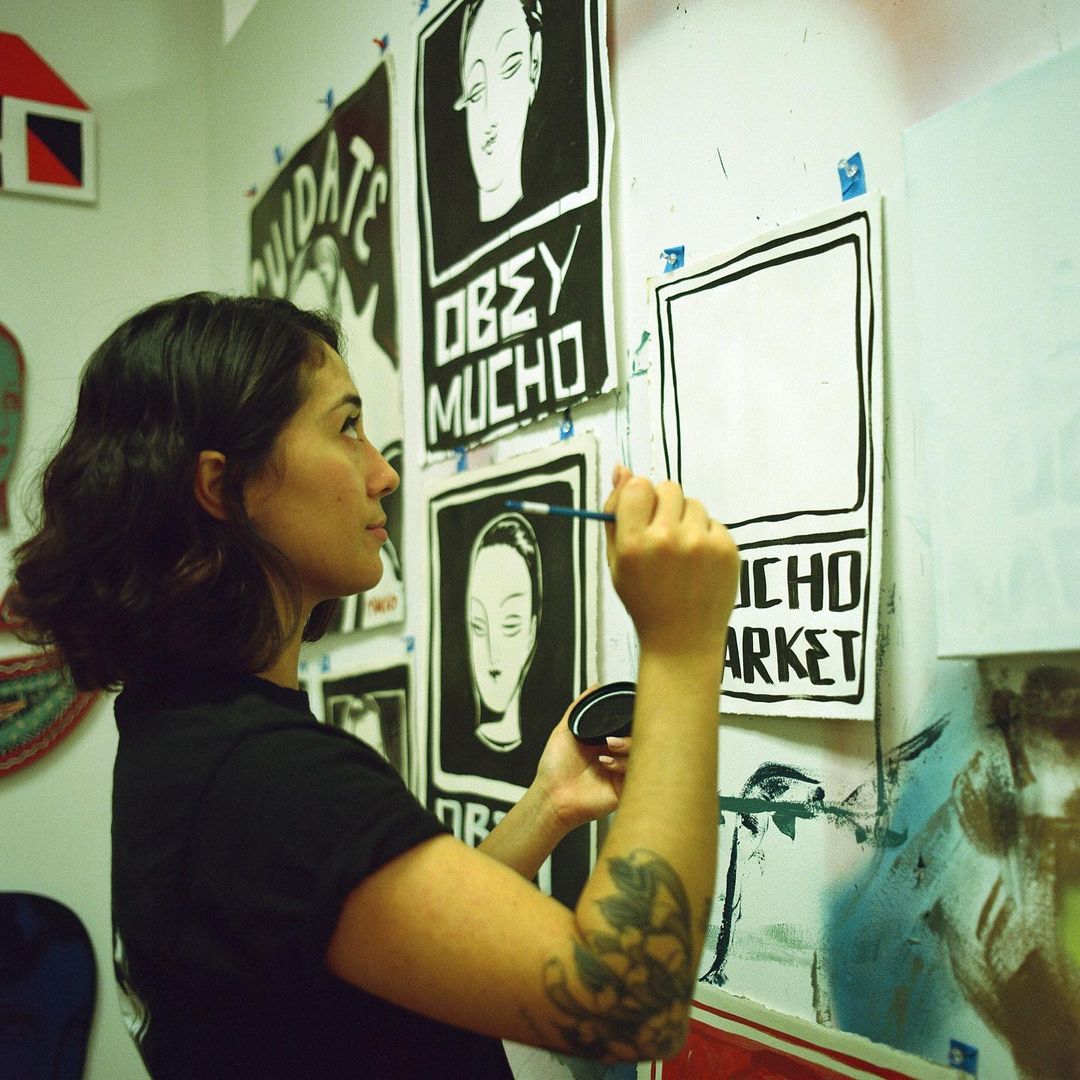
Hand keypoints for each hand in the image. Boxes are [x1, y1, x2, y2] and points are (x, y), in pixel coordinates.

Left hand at [532, 689, 629, 832]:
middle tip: (613, 735)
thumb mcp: (564, 730)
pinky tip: (607, 764)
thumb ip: (578, 707)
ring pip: (640, 754)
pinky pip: (636, 774)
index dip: (630, 718)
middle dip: (630, 733)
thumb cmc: (554, 768)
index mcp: (605, 741)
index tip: (627, 712)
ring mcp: (621, 771)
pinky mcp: (624, 789)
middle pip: (638, 739)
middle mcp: (615, 755)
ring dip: (626, 747)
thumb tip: (593, 687)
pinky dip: (625, 765)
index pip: (627, 726)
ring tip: (607, 747)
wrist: (551, 796)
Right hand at [602, 464, 739, 657]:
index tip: (639, 513)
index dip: (637, 497)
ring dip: (685, 520)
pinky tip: (698, 563)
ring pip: (693, 503)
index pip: (637, 486)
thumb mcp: (617, 561)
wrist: (682, 641)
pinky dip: (706, 536)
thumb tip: (621, 468)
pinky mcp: (727, 549)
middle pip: (667, 487)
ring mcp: (701, 543)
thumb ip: (614, 514)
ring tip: (681, 554)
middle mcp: (667, 539)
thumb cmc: (644, 600)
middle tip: (661, 535)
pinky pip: (713, 522)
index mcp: (634, 543)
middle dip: (662, 505)